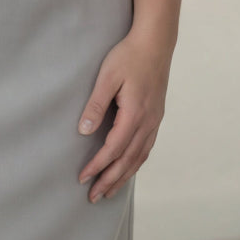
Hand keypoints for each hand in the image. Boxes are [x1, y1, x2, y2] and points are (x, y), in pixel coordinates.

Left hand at [76, 26, 171, 201]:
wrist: (156, 42)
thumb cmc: (129, 56)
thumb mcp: (107, 77)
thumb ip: (95, 104)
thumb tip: (84, 131)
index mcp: (135, 114)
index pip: (114, 149)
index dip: (98, 166)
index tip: (83, 178)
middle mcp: (148, 122)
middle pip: (128, 160)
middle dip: (110, 180)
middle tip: (94, 197)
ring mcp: (155, 120)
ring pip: (139, 157)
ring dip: (123, 176)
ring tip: (109, 191)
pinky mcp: (156, 116)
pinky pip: (146, 148)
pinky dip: (136, 163)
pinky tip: (127, 169)